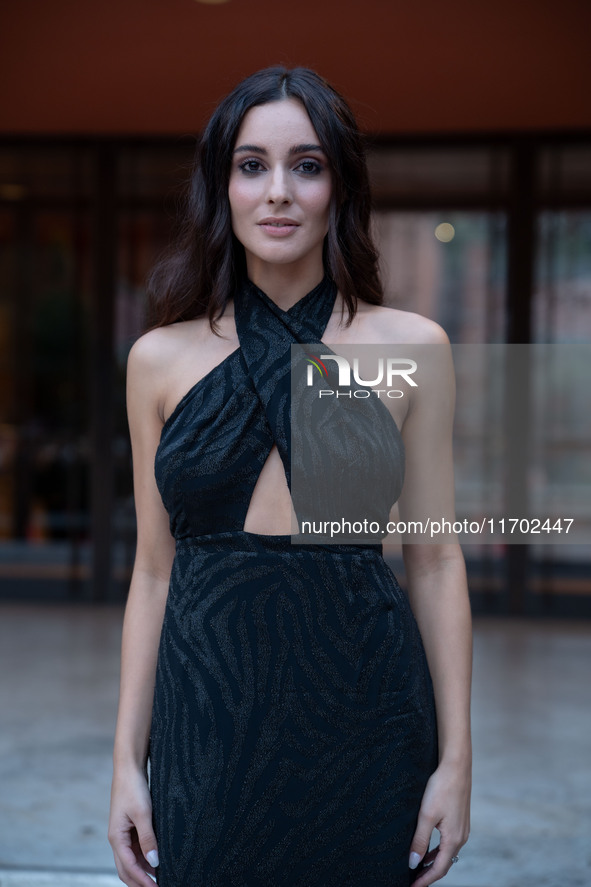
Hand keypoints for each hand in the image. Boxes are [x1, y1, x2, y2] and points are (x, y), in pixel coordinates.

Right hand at [108, 766, 158, 886]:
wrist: (129, 768)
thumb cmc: (133, 788)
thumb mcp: (143, 813)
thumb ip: (148, 839)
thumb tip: (155, 863)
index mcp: (116, 838)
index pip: (129, 868)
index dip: (143, 881)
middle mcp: (117, 839)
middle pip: (126, 869)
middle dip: (139, 882)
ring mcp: (123, 834)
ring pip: (131, 861)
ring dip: (142, 871)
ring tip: (159, 878)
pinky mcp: (130, 828)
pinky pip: (135, 849)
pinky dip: (144, 859)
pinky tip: (156, 860)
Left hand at [408, 758, 470, 885]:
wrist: (456, 766)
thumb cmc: (441, 788)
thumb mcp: (426, 815)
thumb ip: (420, 840)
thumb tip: (413, 863)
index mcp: (454, 839)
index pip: (439, 869)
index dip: (425, 880)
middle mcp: (461, 837)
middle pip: (445, 863)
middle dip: (429, 874)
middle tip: (414, 880)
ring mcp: (462, 828)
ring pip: (447, 852)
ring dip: (434, 862)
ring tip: (418, 868)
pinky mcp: (460, 819)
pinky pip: (449, 842)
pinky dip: (438, 850)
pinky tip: (429, 848)